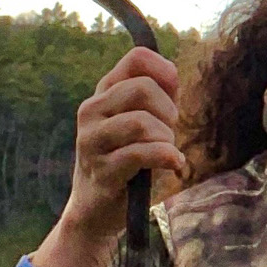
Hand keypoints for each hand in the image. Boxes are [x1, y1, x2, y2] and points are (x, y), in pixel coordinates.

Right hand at [62, 45, 186, 244]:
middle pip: (143, 88)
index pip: (137, 58)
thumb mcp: (144, 122)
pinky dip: (167, 158)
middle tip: (169, 132)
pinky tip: (174, 165)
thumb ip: (160, 95)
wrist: (97, 208)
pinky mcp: (102, 169)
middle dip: (168, 112)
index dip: (165, 71)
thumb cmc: (127, 161)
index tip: (173, 96)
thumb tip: (172, 71)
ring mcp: (92, 139)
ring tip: (167, 151)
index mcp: (104, 93)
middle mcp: (92, 110)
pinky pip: (142, 153)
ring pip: (141, 122)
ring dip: (166, 139)